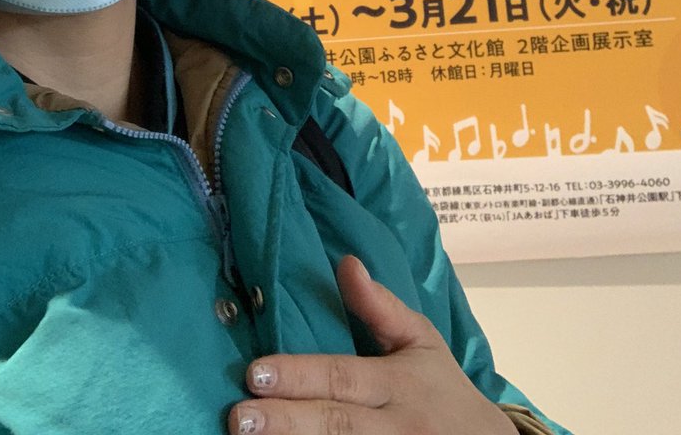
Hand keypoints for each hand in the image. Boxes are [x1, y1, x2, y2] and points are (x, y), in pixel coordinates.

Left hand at [228, 256, 514, 434]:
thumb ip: (380, 306)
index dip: (299, 375)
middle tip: (238, 417)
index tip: (255, 372)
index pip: (342, 377)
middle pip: (335, 424)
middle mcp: (395, 426)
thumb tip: (346, 262)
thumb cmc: (442, 387)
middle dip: (286, 421)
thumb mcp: (421, 339)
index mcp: (398, 384)